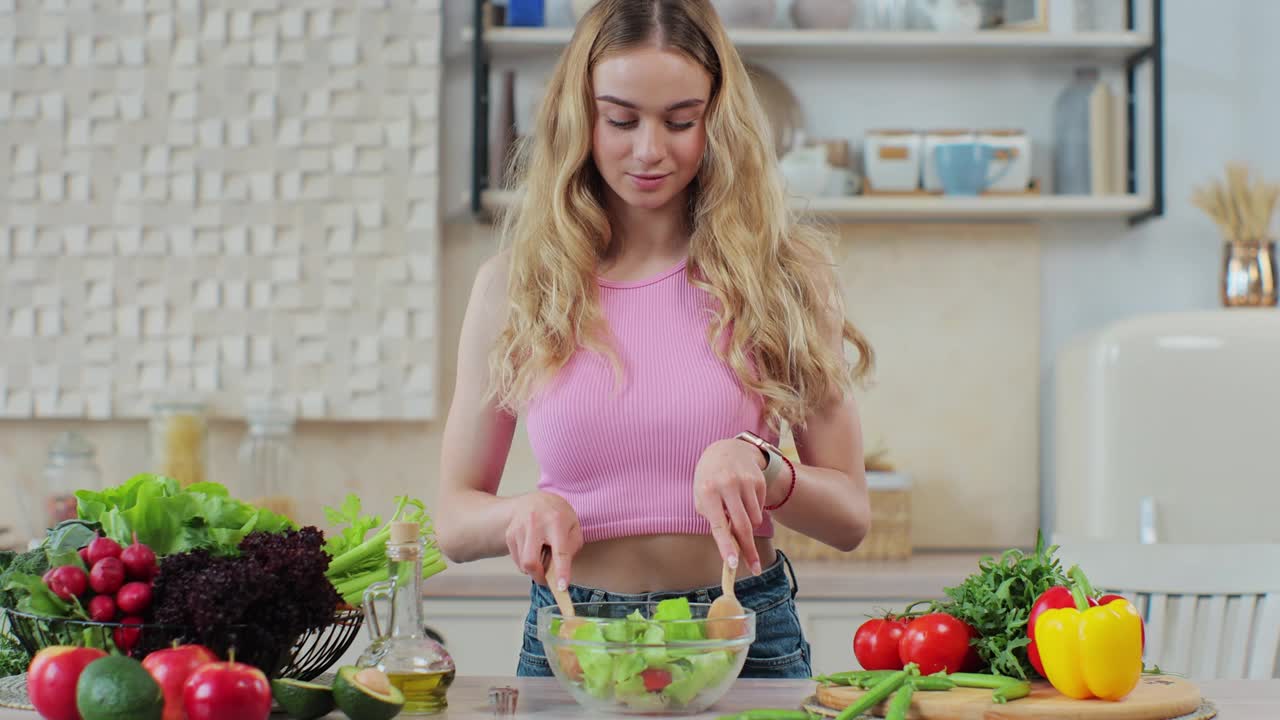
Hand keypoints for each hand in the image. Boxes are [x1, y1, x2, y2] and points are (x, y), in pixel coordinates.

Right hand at [505, 491, 582, 590]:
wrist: (533, 501)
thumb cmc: (557, 515)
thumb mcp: (573, 525)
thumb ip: (572, 547)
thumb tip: (562, 570)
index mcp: (556, 521)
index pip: (559, 550)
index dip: (561, 571)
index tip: (562, 587)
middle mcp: (535, 524)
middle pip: (530, 561)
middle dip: (539, 577)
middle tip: (548, 579)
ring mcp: (519, 529)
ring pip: (523, 564)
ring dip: (534, 568)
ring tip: (542, 556)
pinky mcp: (509, 535)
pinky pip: (517, 560)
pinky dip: (526, 562)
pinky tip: (533, 551)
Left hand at [693, 438, 766, 574]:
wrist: (726, 449)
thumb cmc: (709, 479)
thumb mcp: (702, 496)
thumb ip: (713, 518)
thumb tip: (731, 543)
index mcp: (708, 492)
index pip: (719, 525)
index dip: (726, 547)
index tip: (733, 565)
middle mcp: (727, 485)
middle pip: (743, 526)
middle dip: (749, 550)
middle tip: (755, 568)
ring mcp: (745, 481)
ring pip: (754, 519)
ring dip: (748, 526)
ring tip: (737, 512)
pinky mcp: (758, 480)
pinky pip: (760, 508)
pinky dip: (753, 512)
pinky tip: (744, 498)